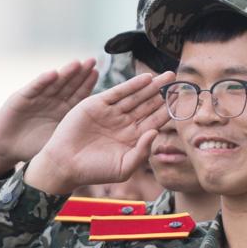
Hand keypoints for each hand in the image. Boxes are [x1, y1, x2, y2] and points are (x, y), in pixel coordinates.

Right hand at [0, 59, 97, 179]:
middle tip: (92, 61)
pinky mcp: (21, 98)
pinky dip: (42, 81)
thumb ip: (75, 133)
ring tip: (76, 63)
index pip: (79, 94)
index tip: (97, 73)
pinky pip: (34, 88)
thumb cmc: (33, 147)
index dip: (87, 84)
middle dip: (80, 73)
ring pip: (54, 83)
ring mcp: (37, 97)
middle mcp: (52, 100)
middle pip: (69, 84)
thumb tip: (100, 134)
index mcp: (63, 110)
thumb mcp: (58, 141)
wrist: (7, 148)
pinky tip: (53, 74)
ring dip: (65, 73)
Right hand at [25, 70, 174, 195]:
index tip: (181, 102)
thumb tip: (156, 132)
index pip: (154, 121)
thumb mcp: (124, 168)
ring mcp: (111, 112)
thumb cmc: (94, 171)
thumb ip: (142, 152)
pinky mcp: (97, 104)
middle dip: (162, 94)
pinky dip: (132, 85)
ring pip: (135, 96)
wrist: (65, 165)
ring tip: (167, 76)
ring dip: (151, 86)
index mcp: (132, 138)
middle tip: (178, 82)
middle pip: (147, 105)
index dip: (167, 111)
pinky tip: (146, 79)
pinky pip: (118, 92)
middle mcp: (123, 123)